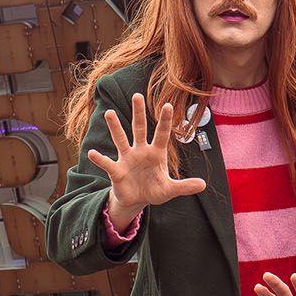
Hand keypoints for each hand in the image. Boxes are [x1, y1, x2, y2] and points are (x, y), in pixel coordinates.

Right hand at [87, 93, 206, 224]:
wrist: (137, 200)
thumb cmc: (154, 190)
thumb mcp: (170, 189)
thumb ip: (185, 186)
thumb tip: (203, 184)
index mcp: (156, 153)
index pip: (162, 134)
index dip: (165, 121)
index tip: (168, 105)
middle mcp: (141, 151)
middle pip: (139, 128)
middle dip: (138, 113)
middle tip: (137, 95)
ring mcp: (127, 159)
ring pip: (121, 139)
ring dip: (115, 127)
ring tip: (109, 113)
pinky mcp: (116, 170)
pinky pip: (107, 163)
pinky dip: (100, 159)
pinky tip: (92, 153)